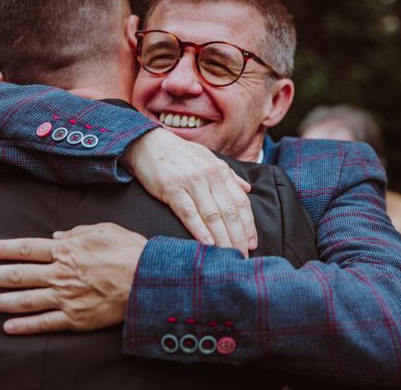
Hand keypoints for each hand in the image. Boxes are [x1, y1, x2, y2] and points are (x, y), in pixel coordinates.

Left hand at [0, 223, 145, 334]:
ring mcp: (66, 298)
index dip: (3, 249)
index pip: (26, 249)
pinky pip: (45, 323)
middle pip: (18, 275)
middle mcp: (60, 274)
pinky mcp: (76, 318)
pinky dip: (25, 326)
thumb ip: (78, 232)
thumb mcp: (104, 230)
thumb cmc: (129, 250)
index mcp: (67, 251)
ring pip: (25, 300)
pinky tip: (8, 327)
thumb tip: (57, 238)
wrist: (148, 278)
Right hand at [121, 128, 256, 256]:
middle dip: (238, 237)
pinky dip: (199, 230)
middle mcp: (210, 176)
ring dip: (222, 238)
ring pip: (212, 215)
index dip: (248, 224)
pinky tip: (208, 244)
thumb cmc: (179, 154)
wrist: (148, 143)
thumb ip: (229, 175)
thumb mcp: (208, 158)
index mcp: (221, 171)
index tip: (252, 242)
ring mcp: (192, 182)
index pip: (241, 201)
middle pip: (229, 212)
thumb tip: (247, 188)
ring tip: (228, 255)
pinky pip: (189, 213)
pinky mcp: (172, 189)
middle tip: (243, 257)